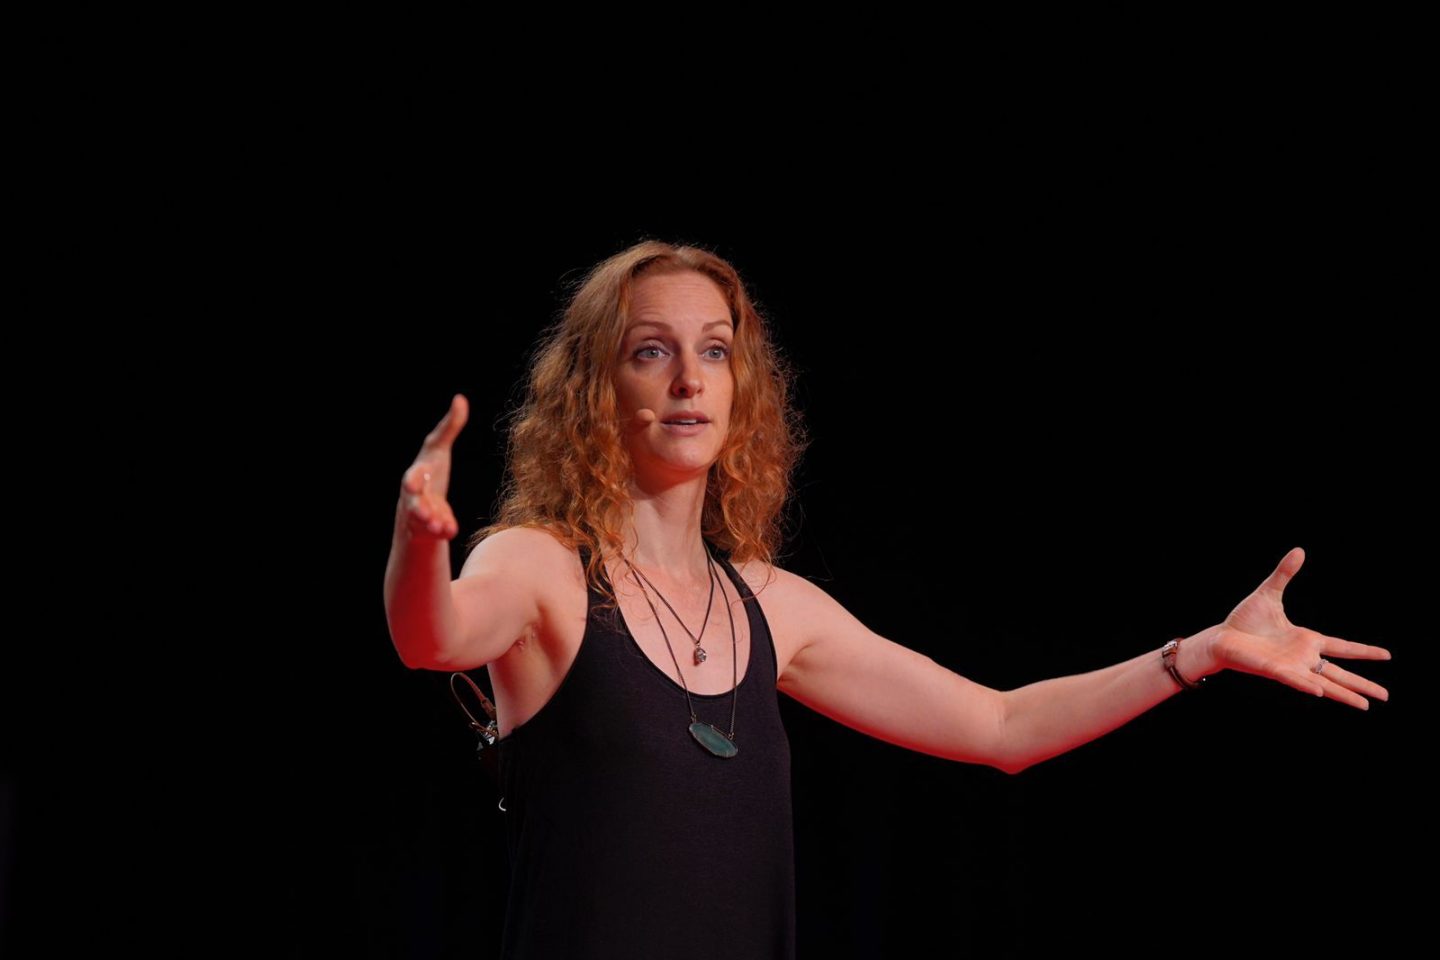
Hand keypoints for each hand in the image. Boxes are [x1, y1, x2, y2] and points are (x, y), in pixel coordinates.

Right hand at [397, 393, 468, 540]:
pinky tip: (450, 531)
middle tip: (425, 513)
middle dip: (419, 508)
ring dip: (432, 523)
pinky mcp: (432, 527)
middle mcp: (416, 497)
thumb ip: (449, 427)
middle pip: (415, 503)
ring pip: (425, 520)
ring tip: (440, 527)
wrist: (422, 501)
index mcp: (417, 476)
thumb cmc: (430, 471)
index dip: (414, 480)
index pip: (412, 478)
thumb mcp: (439, 448)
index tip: (414, 482)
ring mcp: (423, 514)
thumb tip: (460, 398)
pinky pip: (438, 531)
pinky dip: (444, 530)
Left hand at [1208, 547, 1391, 708]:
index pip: (1342, 647)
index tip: (1387, 655)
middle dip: (1362, 685)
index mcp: (1306, 640)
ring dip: (1344, 694)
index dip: (1364, 651)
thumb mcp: (1269, 593)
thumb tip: (1299, 550)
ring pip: (1323, 683)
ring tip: (1365, 706)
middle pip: (1339, 673)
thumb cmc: (1244, 620)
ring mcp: (1290, 666)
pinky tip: (1322, 692)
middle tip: (1385, 696)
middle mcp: (1302, 657)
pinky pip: (1294, 679)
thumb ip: (1284, 574)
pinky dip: (1308, 685)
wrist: (1220, 637)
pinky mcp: (1273, 670)